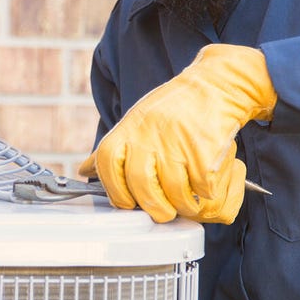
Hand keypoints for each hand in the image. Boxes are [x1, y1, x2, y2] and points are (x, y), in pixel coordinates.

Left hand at [79, 44, 275, 222]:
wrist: (215, 86)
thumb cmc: (175, 108)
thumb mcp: (137, 120)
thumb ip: (113, 148)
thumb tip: (85, 169)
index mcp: (130, 128)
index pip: (107, 163)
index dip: (114, 189)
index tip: (126, 203)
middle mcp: (149, 134)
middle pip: (140, 183)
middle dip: (152, 206)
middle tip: (162, 214)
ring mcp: (177, 142)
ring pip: (174, 191)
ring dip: (182, 205)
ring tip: (187, 205)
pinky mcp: (204, 150)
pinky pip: (202, 186)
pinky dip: (206, 193)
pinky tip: (205, 186)